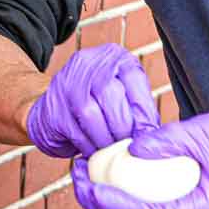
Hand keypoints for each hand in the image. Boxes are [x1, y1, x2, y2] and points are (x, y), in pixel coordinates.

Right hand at [24, 45, 156, 157]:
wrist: (50, 113)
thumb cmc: (96, 108)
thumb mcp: (122, 97)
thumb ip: (138, 110)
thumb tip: (157, 135)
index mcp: (113, 57)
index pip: (134, 78)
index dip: (144, 112)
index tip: (148, 136)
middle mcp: (88, 64)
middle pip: (111, 95)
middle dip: (124, 127)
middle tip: (129, 146)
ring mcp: (66, 83)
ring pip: (92, 115)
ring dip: (106, 140)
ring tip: (113, 151)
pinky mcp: (52, 107)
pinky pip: (75, 131)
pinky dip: (89, 146)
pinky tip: (95, 151)